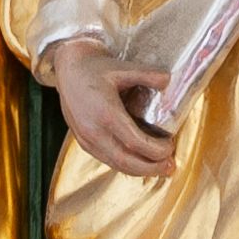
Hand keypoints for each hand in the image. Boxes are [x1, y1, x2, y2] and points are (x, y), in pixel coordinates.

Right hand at [46, 34, 176, 176]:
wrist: (67, 70)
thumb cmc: (94, 68)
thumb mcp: (122, 67)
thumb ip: (146, 74)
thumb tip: (168, 80)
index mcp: (106, 113)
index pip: (134, 142)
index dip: (155, 150)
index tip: (170, 147)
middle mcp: (94, 131)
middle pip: (126, 161)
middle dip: (151, 168)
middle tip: (170, 166)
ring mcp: (87, 139)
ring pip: (115, 164)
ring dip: (139, 170)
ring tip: (159, 168)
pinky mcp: (84, 142)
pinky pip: (107, 159)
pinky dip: (125, 165)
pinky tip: (139, 162)